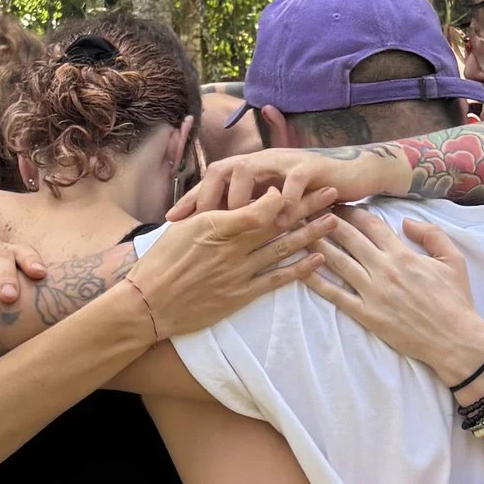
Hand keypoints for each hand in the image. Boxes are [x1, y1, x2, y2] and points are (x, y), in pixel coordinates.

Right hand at [116, 189, 327, 339]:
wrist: (150, 302)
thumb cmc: (163, 260)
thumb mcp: (186, 226)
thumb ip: (214, 211)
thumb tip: (236, 198)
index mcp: (218, 225)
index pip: (259, 206)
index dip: (284, 194)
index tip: (301, 181)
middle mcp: (233, 248)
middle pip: (278, 222)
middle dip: (307, 205)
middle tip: (332, 192)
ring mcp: (239, 273)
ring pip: (283, 248)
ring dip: (310, 233)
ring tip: (333, 220)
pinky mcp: (241, 295)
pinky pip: (276, 280)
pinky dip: (298, 269)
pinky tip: (317, 259)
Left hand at [169, 143, 400, 216]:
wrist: (352, 174)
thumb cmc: (308, 192)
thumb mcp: (273, 200)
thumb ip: (248, 209)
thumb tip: (212, 230)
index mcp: (250, 169)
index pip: (212, 179)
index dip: (191, 197)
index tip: (171, 220)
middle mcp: (262, 161)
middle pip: (224, 168)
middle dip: (209, 194)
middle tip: (199, 222)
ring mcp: (285, 162)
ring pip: (251, 169)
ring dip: (241, 195)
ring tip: (236, 220)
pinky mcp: (310, 168)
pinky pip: (292, 181)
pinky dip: (284, 200)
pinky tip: (280, 222)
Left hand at [301, 210, 483, 381]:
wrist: (454, 339)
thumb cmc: (455, 299)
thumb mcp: (453, 259)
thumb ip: (431, 234)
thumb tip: (405, 221)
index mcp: (402, 254)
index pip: (370, 225)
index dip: (350, 211)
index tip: (336, 203)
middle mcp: (383, 269)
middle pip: (348, 238)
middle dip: (327, 222)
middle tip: (309, 211)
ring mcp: (372, 293)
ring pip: (337, 263)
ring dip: (317, 245)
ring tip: (300, 233)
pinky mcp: (366, 315)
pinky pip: (337, 296)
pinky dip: (318, 283)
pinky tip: (302, 271)